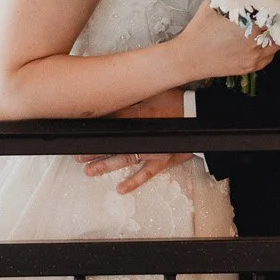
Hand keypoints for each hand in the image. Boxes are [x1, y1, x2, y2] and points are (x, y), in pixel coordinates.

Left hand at [79, 89, 193, 192]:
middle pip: (113, 144)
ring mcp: (152, 150)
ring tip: (90, 171)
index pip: (112, 122)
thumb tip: (114, 89)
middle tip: (78, 155)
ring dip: (106, 165)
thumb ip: (135, 93)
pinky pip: (146, 174)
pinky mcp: (162, 159)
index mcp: (140, 115)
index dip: (96, 127)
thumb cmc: (179, 102)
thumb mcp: (154, 91)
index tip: (81, 132)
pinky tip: (121, 189)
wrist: (201, 116)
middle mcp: (143, 135)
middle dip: (93, 150)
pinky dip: (133, 182)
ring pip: (124, 159)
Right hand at [171, 6, 279, 79]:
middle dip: (276, 21)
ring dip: (273, 35)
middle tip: (272, 14)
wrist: (188, 57)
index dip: (275, 7)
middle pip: (278, 30)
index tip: (275, 1)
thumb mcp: (213, 5)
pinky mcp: (250, 67)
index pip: (274, 15)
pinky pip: (268, 58)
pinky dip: (268, 49)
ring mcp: (254, 58)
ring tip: (267, 27)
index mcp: (250, 26)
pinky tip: (260, 41)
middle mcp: (256, 43)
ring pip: (276, 45)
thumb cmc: (199, 30)